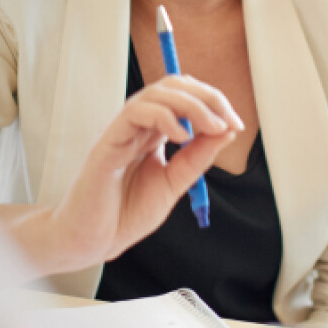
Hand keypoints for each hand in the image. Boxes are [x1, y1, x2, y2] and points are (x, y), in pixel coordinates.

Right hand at [36, 73, 241, 272]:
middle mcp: (137, 125)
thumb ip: (196, 158)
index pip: (184, 97)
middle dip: (208, 97)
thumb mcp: (173, 183)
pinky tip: (182, 136)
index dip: (213, 103)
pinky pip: (135, 112)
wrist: (92, 241)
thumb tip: (226, 131)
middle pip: (173, 86)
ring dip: (192, 104)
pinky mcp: (108, 141)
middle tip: (228, 121)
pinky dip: (164, 116)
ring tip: (212, 127)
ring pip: (156, 93)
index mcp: (152, 132)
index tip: (235, 125)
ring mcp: (121, 130)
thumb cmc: (124, 214)